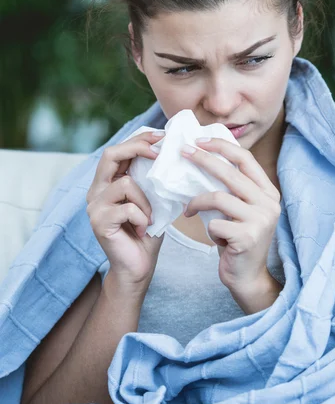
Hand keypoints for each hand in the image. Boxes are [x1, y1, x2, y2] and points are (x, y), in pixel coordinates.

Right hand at [86, 130, 164, 287]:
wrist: (137, 268)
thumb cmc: (147, 233)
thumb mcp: (152, 200)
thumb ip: (151, 180)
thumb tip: (171, 153)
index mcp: (107, 183)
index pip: (117, 150)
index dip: (138, 139)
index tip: (161, 136)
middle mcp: (96, 191)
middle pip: (110, 154)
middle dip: (138, 148)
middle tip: (159, 152)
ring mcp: (94, 207)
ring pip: (125, 183)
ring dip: (146, 200)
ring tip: (150, 218)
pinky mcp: (98, 222)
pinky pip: (128, 208)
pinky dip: (142, 218)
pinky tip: (144, 230)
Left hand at [181, 137, 280, 297]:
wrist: (247, 278)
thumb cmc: (237, 240)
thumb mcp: (239, 210)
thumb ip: (231, 189)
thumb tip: (201, 159)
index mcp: (268, 192)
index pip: (245, 158)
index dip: (222, 146)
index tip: (200, 140)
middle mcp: (269, 203)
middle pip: (230, 173)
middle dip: (203, 160)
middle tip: (183, 153)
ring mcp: (260, 220)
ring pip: (218, 197)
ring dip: (196, 202)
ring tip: (189, 210)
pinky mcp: (248, 237)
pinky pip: (215, 223)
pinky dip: (208, 228)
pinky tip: (213, 237)